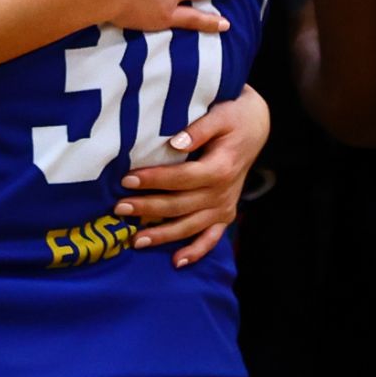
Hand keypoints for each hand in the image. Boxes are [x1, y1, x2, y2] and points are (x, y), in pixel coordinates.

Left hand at [116, 82, 268, 266]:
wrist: (256, 126)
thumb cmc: (233, 116)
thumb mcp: (220, 115)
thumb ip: (199, 129)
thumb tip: (175, 143)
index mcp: (220, 168)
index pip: (181, 178)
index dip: (154, 180)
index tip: (127, 179)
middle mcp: (223, 193)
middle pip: (180, 205)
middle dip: (148, 208)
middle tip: (119, 208)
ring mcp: (224, 206)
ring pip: (190, 226)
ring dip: (162, 235)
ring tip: (135, 241)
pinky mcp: (225, 214)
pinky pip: (211, 238)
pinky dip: (196, 252)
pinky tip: (176, 262)